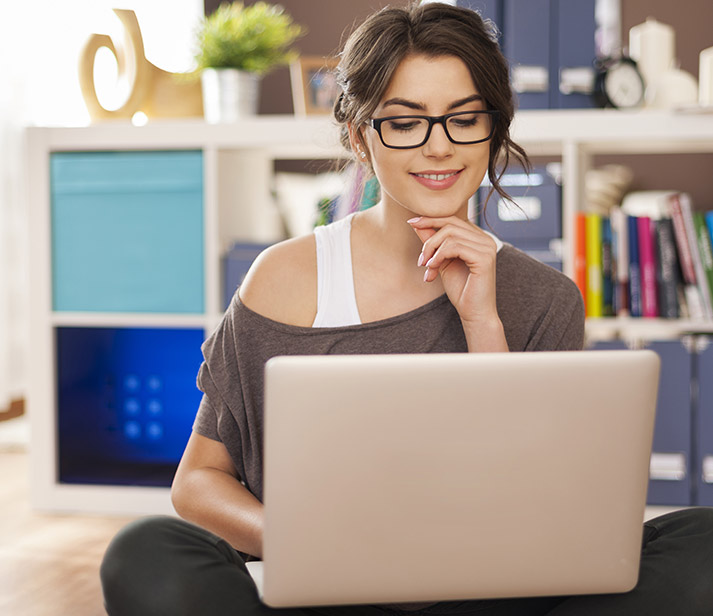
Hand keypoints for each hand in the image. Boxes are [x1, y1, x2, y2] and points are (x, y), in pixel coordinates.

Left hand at [408, 216, 507, 350]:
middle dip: (429, 240)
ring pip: (450, 235)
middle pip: (450, 224)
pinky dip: (439, 256)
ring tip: (427, 268)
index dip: (431, 219)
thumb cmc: (460, 289)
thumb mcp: (441, 261)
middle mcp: (485, 239)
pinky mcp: (484, 258)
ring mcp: (487, 247)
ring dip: (432, 251)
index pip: (452, 219)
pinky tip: (433, 269)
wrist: (473, 312)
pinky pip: (455, 247)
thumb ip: (432, 242)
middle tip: (421, 260)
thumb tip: (417, 223)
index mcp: (477, 238)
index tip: (412, 222)